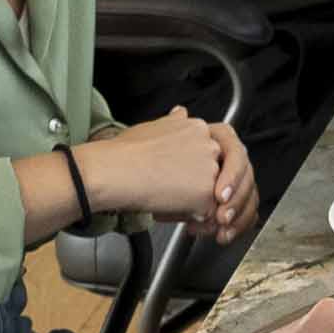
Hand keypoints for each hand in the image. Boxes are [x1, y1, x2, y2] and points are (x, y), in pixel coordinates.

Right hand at [80, 107, 254, 241]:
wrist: (114, 170)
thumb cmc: (123, 153)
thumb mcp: (151, 127)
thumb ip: (174, 125)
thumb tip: (180, 112)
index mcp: (197, 128)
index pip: (214, 153)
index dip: (201, 172)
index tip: (183, 180)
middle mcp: (209, 145)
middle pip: (219, 177)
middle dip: (204, 193)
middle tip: (178, 197)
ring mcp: (210, 170)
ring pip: (214, 198)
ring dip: (196, 207)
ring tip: (167, 201)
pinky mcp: (206, 194)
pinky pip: (207, 216)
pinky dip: (191, 220)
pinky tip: (168, 210)